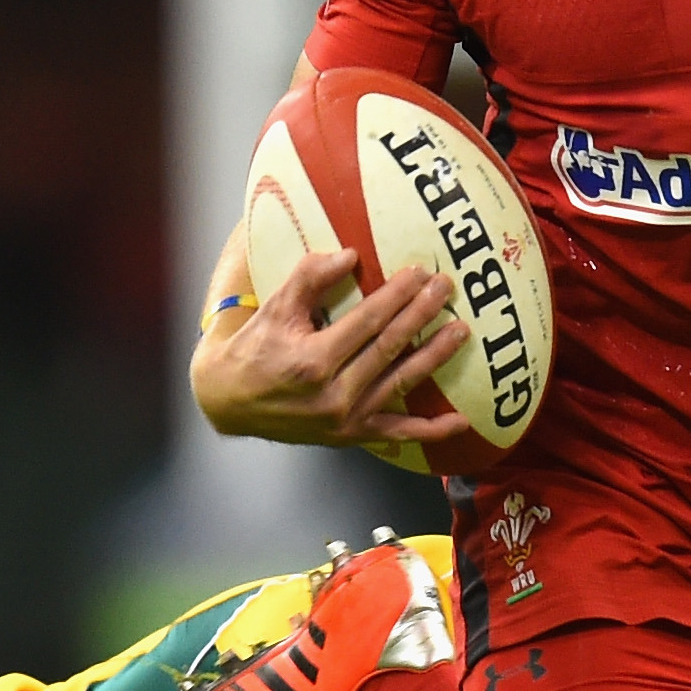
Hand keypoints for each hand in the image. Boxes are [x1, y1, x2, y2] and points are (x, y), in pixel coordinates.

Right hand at [188, 245, 471, 451]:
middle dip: (421, 315)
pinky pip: (397, 434)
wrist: (229, 403)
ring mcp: (345, 420)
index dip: (396, 296)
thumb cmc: (254, 349)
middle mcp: (333, 394)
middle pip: (389, 348)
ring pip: (400, 384)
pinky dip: (430, 431)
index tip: (420, 273)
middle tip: (447, 289)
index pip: (367, 321)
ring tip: (460, 331)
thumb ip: (309, 278)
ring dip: (434, 357)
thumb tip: (350, 255)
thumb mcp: (274, 308)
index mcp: (312, 361)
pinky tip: (459, 421)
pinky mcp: (351, 436)